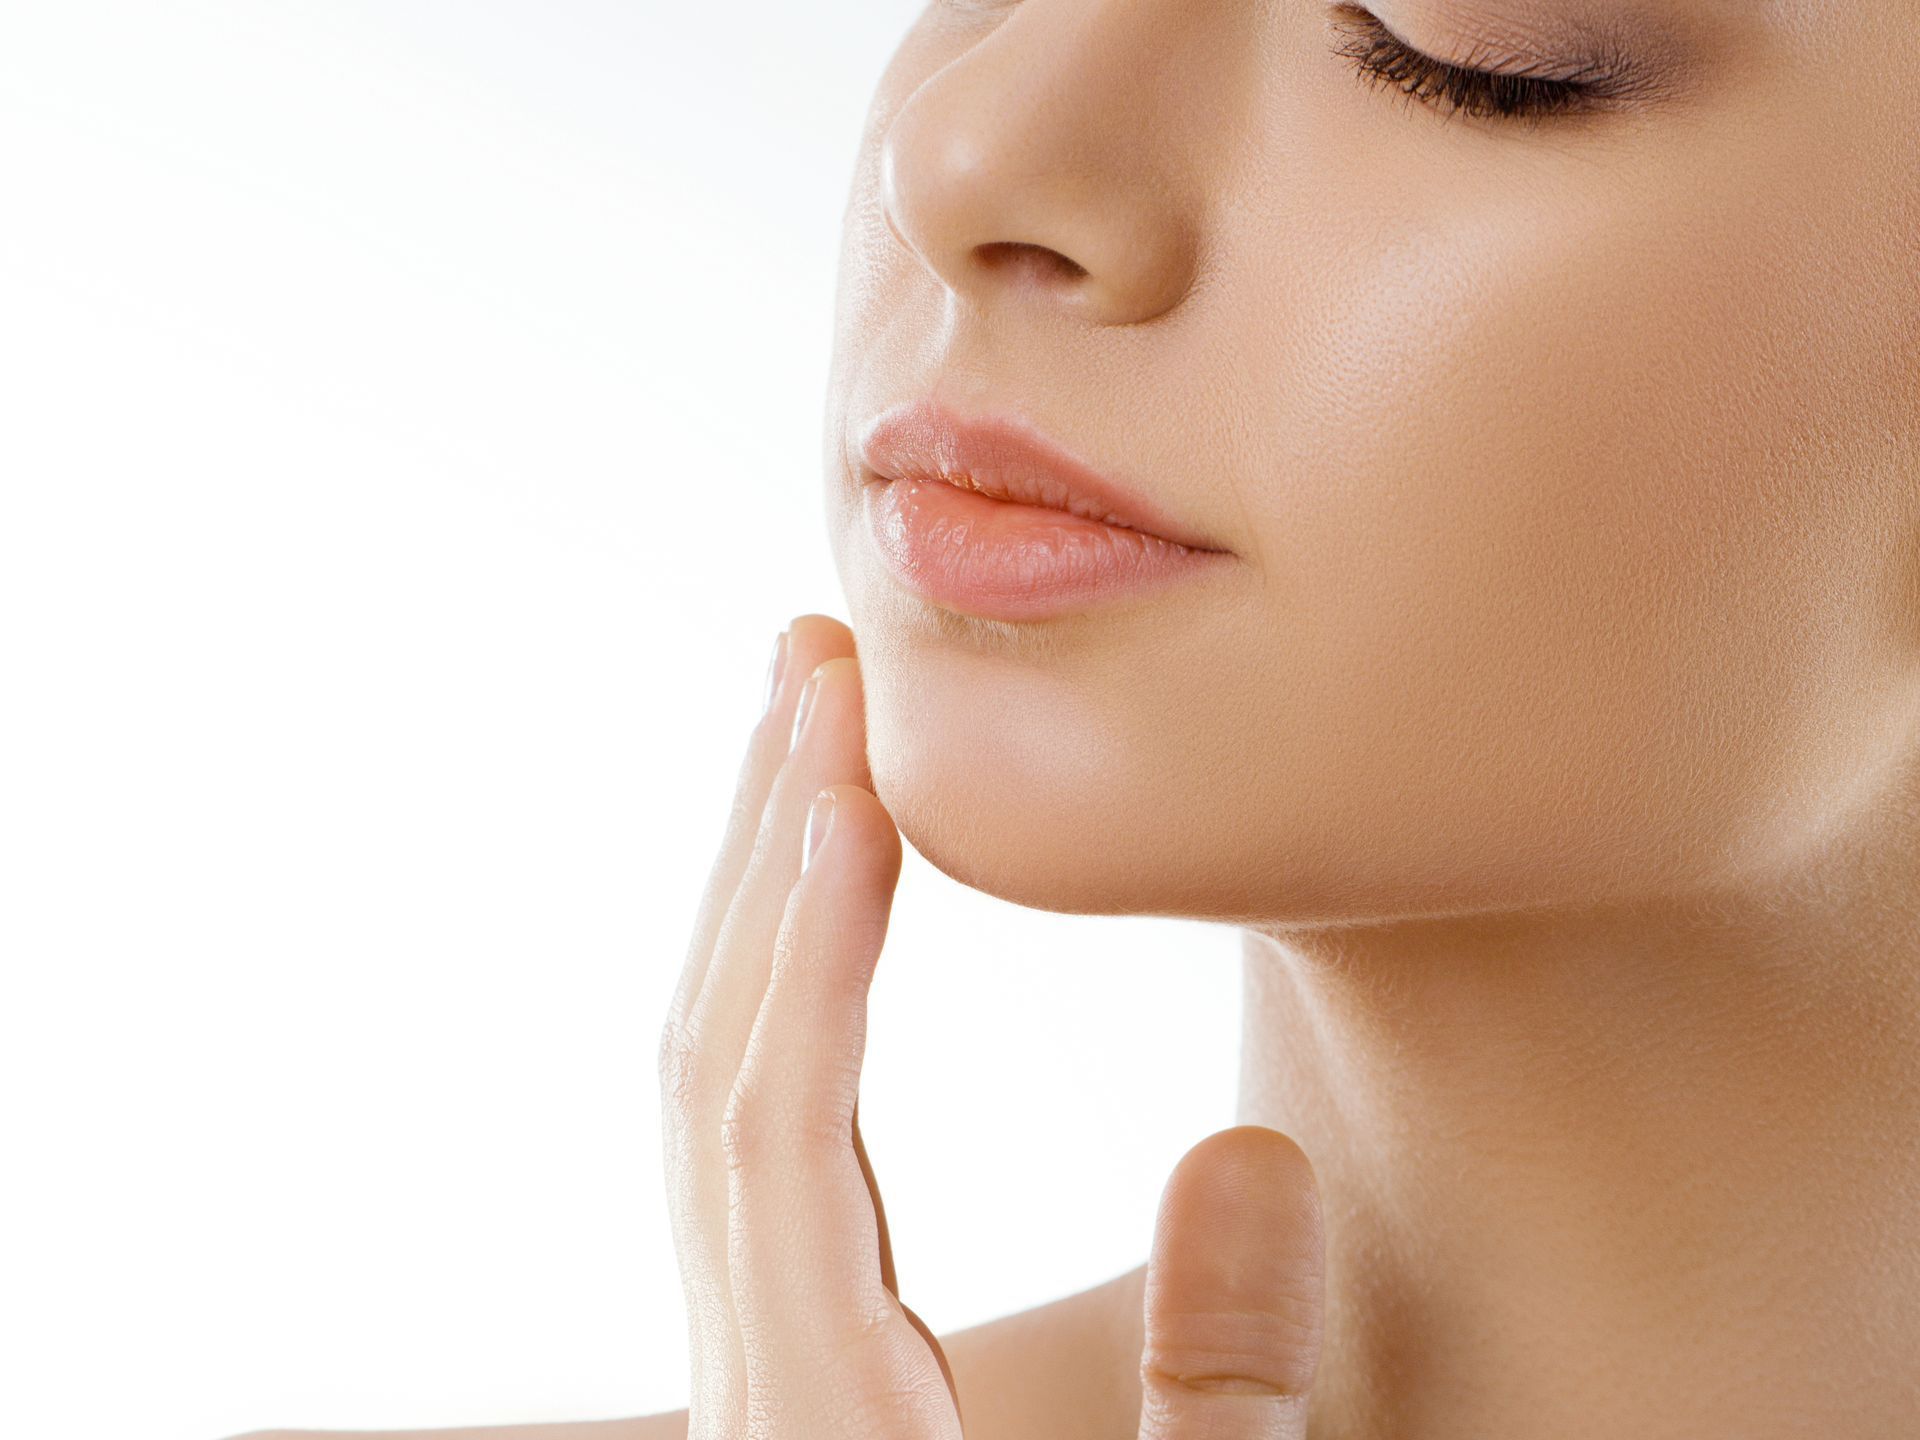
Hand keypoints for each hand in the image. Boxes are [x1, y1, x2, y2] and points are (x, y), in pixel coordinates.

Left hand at [658, 613, 1326, 1437]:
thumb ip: (1223, 1376)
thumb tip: (1247, 1146)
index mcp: (821, 1416)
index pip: (783, 1136)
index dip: (815, 949)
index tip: (854, 788)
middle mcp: (761, 1371)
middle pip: (718, 1073)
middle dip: (763, 852)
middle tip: (808, 665)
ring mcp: (767, 1353)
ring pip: (721, 1090)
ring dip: (759, 896)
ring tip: (807, 735)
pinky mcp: (796, 1349)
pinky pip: (756, 1124)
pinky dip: (783, 985)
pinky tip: (827, 917)